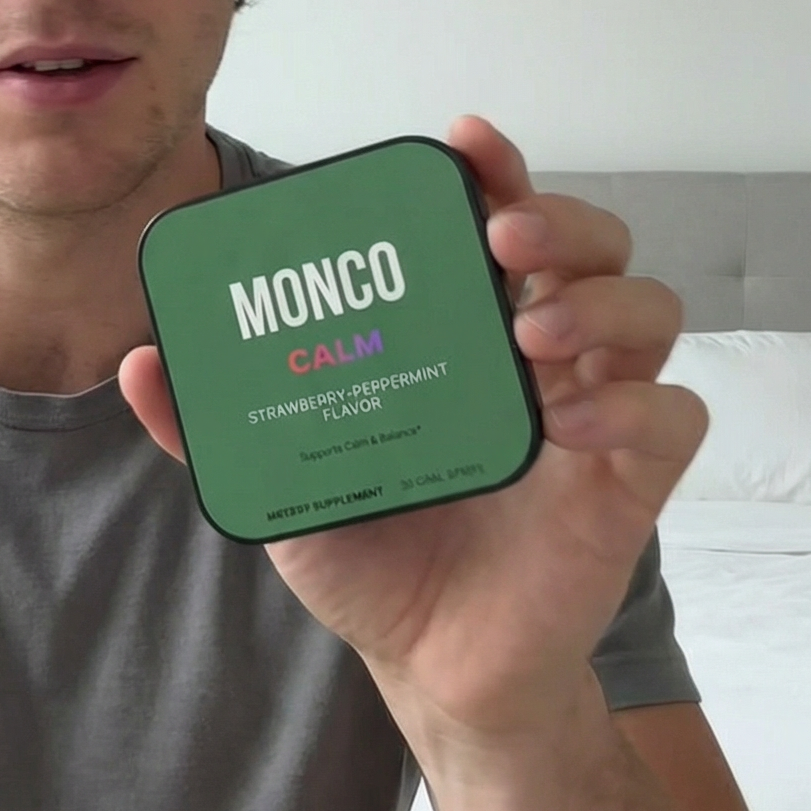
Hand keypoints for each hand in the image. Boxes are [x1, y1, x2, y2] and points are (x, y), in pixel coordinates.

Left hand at [120, 114, 707, 746]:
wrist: (428, 665)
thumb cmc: (372, 554)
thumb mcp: (281, 480)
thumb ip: (212, 423)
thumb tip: (137, 362)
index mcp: (467, 332)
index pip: (500, 221)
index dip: (496, 172)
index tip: (464, 144)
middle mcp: (541, 356)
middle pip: (594, 246)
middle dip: (559, 219)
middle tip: (502, 237)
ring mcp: (594, 416)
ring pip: (650, 312)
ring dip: (600, 302)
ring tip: (528, 329)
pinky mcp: (629, 487)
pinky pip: (673, 418)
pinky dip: (634, 405)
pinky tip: (566, 422)